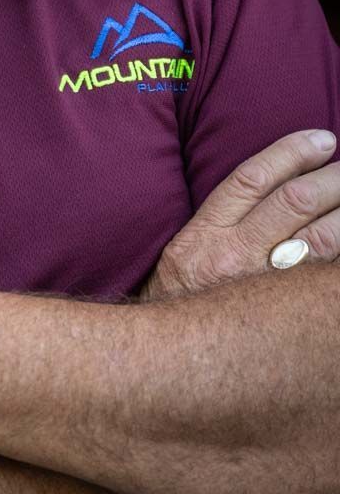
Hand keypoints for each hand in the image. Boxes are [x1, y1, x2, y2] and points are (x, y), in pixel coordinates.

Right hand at [143, 129, 337, 299]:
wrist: (171, 353)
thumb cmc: (181, 293)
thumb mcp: (188, 245)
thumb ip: (225, 216)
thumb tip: (275, 183)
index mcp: (206, 233)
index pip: (253, 179)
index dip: (291, 152)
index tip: (321, 140)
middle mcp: (235, 256)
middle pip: (294, 202)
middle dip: (332, 179)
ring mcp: (264, 288)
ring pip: (320, 240)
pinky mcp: (286, 314)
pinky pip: (323, 278)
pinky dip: (339, 256)